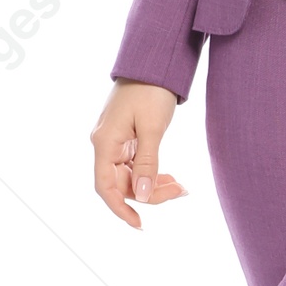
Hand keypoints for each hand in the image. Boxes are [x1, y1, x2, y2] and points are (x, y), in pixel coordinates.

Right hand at [92, 81, 185, 228]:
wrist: (153, 61)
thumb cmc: (151, 90)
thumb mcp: (152, 128)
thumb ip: (147, 163)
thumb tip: (143, 195)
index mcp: (105, 142)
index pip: (105, 187)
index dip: (120, 209)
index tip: (140, 224)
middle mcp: (105, 144)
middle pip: (121, 184)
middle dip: (149, 194)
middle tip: (180, 192)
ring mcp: (115, 141)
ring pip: (131, 176)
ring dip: (154, 185)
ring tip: (181, 186)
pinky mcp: (127, 137)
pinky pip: (136, 164)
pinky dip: (153, 172)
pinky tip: (172, 178)